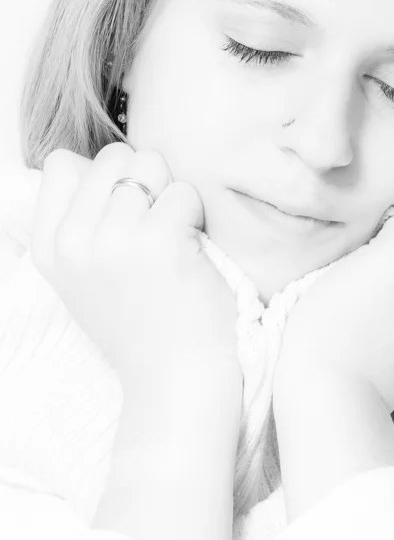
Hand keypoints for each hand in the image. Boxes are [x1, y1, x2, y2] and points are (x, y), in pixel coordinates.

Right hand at [31, 143, 240, 396]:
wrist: (176, 382)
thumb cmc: (144, 331)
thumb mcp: (87, 283)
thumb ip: (81, 228)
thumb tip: (96, 165)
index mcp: (50, 248)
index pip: (63, 165)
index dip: (106, 178)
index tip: (129, 212)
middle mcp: (73, 240)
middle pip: (114, 157)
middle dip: (146, 179)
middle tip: (161, 224)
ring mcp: (113, 239)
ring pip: (151, 165)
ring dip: (174, 196)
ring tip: (178, 239)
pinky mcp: (158, 241)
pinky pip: (184, 192)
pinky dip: (197, 214)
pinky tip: (194, 250)